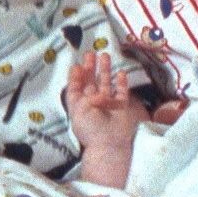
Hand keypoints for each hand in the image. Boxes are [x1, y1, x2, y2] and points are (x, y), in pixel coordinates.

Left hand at [65, 49, 147, 168]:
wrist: (109, 143)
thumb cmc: (91, 128)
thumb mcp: (78, 109)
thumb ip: (81, 94)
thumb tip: (91, 87)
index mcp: (80, 105)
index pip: (76, 87)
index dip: (75, 76)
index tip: (77, 64)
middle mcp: (93, 103)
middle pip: (91, 82)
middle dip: (90, 68)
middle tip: (91, 53)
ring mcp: (108, 104)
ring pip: (106, 84)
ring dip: (105, 70)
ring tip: (105, 56)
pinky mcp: (121, 107)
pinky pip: (122, 93)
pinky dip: (121, 83)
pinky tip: (120, 73)